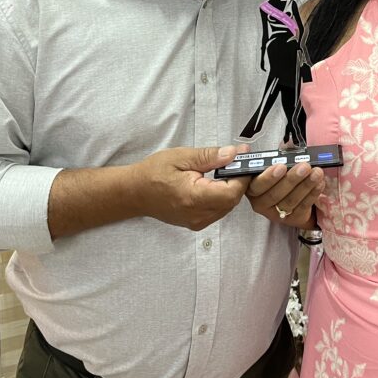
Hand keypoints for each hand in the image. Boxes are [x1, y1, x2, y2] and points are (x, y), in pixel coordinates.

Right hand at [136, 144, 250, 230]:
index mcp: (193, 197)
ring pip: (228, 207)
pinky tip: (215, 183)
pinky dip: (222, 197)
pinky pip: (218, 211)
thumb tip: (234, 154)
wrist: (135, 192)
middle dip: (238, 181)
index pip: (231, 193)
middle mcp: (197, 214)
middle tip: (235, 162)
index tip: (242, 161)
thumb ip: (210, 156)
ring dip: (231, 189)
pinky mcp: (196, 223)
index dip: (242, 177)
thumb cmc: (154, 172)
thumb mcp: (182, 157)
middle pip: (232, 200)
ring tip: (225, 171)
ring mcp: (197, 221)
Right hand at [246, 162, 324, 228]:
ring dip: (305, 185)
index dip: (268, 177)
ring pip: (290, 201)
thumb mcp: (273, 163)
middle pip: (275, 194)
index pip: (257, 185)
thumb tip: (261, 147)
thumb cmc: (279, 174)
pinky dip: (313, 194)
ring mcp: (276, 213)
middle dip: (292, 179)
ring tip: (317, 173)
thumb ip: (271, 157)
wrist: (291, 192)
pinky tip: (320, 183)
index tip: (281, 166)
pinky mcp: (292, 219)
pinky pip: (303, 207)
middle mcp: (261, 203)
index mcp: (252, 188)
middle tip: (305, 167)